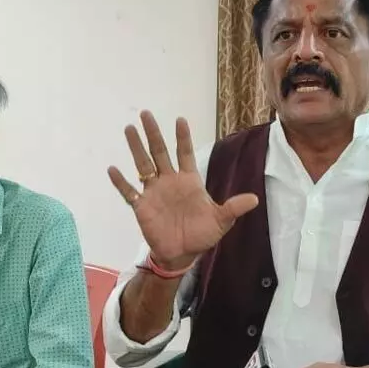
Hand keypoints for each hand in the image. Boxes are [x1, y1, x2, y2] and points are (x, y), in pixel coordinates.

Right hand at [107, 111, 258, 268]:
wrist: (182, 254)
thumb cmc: (201, 234)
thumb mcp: (221, 220)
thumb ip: (233, 207)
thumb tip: (255, 199)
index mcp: (189, 181)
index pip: (185, 153)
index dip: (183, 137)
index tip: (180, 120)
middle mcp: (170, 181)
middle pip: (160, 152)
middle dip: (153, 134)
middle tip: (146, 113)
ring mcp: (154, 192)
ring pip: (143, 165)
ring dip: (136, 148)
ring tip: (128, 129)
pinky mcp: (142, 207)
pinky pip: (129, 192)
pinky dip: (121, 182)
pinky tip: (113, 169)